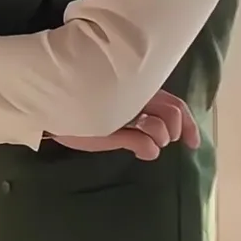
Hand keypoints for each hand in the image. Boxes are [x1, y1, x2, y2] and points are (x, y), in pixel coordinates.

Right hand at [50, 90, 199, 160]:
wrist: (47, 110)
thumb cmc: (77, 111)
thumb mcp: (111, 121)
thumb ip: (134, 127)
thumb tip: (154, 149)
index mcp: (136, 89)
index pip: (175, 103)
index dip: (189, 123)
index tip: (193, 143)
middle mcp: (135, 96)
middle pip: (174, 111)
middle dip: (173, 130)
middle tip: (159, 140)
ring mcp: (126, 110)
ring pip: (163, 126)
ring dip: (159, 138)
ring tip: (142, 142)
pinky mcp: (114, 127)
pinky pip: (146, 143)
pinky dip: (149, 149)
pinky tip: (141, 150)